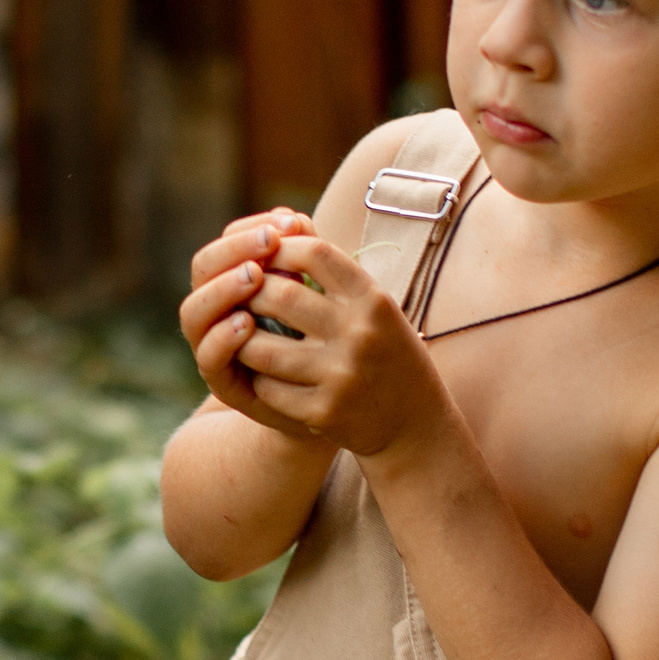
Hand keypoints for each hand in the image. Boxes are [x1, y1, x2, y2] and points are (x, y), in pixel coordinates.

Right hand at [179, 209, 323, 434]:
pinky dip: (222, 337)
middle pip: (202, 267)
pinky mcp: (223, 383)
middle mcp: (216, 310)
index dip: (252, 227)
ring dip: (222, 289)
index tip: (289, 222)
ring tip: (253, 277)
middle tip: (269, 243)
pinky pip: (208, 357)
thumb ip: (307, 257)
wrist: (335, 401)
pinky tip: (246, 323)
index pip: (228, 241)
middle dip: (234, 250)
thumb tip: (296, 219)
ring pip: (193, 311)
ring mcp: (213, 346)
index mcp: (235, 280)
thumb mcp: (321, 292)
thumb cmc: (328, 338)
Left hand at [211, 229, 449, 461]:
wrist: (417, 424)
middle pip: (281, 295)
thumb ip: (337, 279)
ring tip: (242, 337)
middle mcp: (360, 333)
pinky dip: (259, 381)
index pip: (315, 251)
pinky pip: (269, 388)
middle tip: (242, 300)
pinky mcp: (325, 412)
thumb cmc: (388, 356)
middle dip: (252, 295)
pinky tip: (265, 378)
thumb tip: (283, 235)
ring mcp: (342, 374)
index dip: (280, 248)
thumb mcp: (376, 310)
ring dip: (243, 341)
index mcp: (373, 300)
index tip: (265, 257)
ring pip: (261, 347)